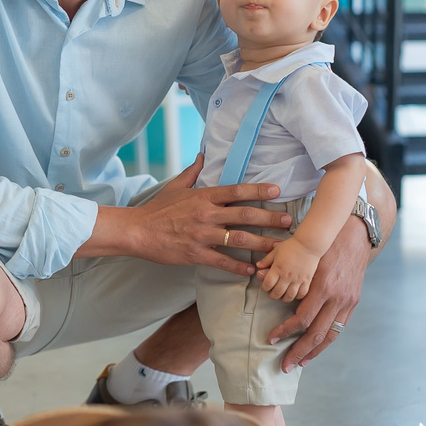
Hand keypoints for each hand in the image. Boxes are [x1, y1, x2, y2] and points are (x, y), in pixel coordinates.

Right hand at [119, 154, 292, 275]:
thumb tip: (203, 155)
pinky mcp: (195, 254)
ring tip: (279, 248)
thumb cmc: (156, 209)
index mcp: (202, 197)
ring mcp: (201, 235)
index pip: (235, 191)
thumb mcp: (174, 186)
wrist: (137, 231)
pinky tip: (253, 270)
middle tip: (289, 222)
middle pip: (244, 215)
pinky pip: (222, 261)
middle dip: (270, 218)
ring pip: (239, 239)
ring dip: (262, 244)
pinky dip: (239, 266)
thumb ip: (192, 172)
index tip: (277, 191)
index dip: (258, 191)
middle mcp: (206, 214)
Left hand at [255, 238, 316, 301]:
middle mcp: (287, 276)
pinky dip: (297, 296)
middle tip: (272, 293)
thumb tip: (258, 266)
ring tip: (282, 295)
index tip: (265, 287)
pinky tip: (294, 294)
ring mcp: (298, 279)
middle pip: (277, 292)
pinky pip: (302, 293)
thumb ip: (266, 260)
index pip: (268, 284)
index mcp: (278, 268)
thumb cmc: (292, 246)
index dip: (264, 288)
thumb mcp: (275, 251)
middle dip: (272, 295)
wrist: (308, 244)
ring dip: (284, 298)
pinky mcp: (307, 280)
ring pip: (289, 296)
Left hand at [264, 217, 368, 371]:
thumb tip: (262, 280)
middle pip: (316, 333)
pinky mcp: (353, 302)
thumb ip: (285, 270)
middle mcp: (337, 297)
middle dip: (298, 351)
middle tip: (284, 366)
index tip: (270, 338)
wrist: (355, 234)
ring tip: (300, 363)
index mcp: (322, 286)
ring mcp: (348, 301)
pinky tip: (316, 349)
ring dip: (314, 352)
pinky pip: (339, 327)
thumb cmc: (323, 242)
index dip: (285, 331)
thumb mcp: (303, 255)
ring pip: (330, 335)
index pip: (301, 318)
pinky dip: (327, 340)